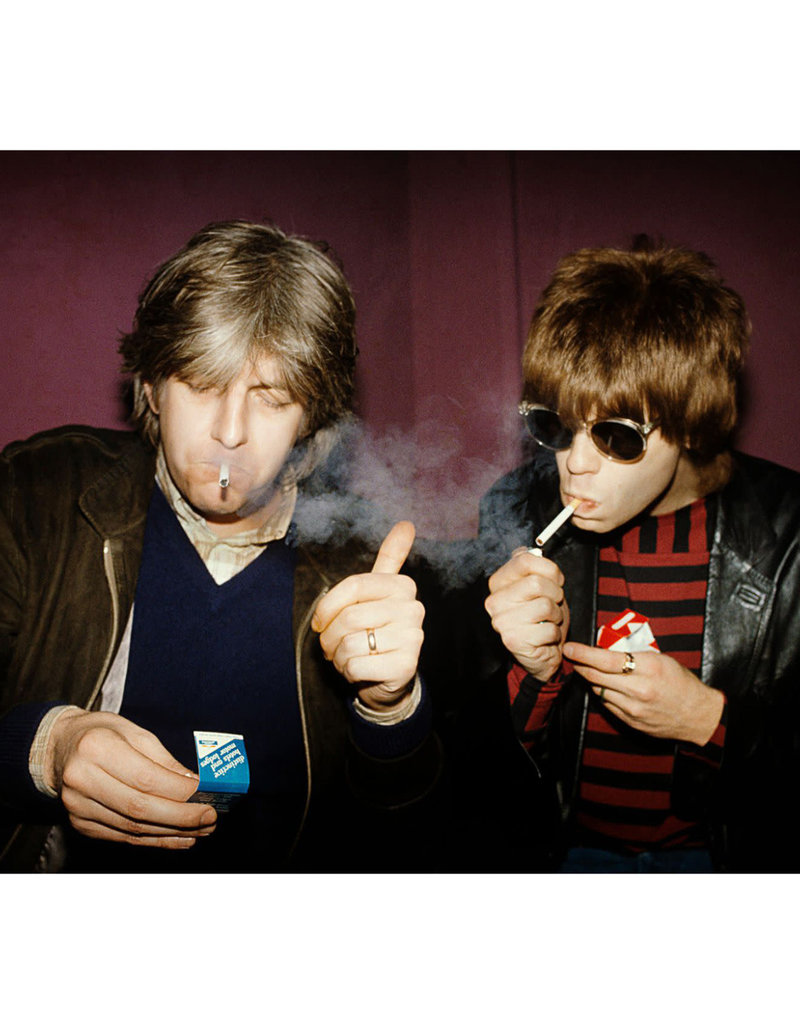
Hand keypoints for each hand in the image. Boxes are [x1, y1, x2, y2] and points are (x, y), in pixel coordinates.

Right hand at [46, 709, 216, 847]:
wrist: (61, 746)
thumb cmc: (103, 734)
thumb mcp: (136, 733)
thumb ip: (165, 761)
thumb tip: (196, 786)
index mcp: (95, 748)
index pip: (145, 778)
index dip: (179, 792)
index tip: (208, 796)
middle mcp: (81, 779)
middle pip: (139, 807)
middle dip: (181, 816)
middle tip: (210, 818)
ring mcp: (78, 806)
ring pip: (133, 827)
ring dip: (172, 832)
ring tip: (201, 830)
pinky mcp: (81, 824)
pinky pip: (124, 837)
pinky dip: (155, 840)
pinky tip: (180, 838)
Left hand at [311, 521, 423, 711]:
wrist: (389, 677)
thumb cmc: (376, 629)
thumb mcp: (378, 592)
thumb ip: (390, 558)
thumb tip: (406, 524)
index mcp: (403, 586)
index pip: (353, 586)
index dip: (327, 606)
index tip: (320, 621)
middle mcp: (413, 609)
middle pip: (349, 617)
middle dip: (329, 637)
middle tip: (332, 645)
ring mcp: (413, 638)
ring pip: (350, 643)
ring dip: (338, 656)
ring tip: (347, 657)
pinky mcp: (406, 665)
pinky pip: (356, 665)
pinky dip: (348, 671)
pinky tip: (359, 670)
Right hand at [484, 548, 568, 681]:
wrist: (542, 650)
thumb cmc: (542, 616)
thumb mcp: (539, 585)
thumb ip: (533, 566)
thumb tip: (532, 551)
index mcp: (498, 582)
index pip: (525, 560)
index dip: (549, 569)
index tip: (555, 579)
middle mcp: (494, 601)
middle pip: (537, 583)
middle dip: (556, 594)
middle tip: (554, 604)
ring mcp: (501, 622)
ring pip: (545, 606)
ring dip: (556, 615)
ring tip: (549, 620)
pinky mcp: (513, 641)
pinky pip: (549, 629)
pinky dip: (555, 633)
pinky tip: (546, 636)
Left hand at [563, 642, 724, 744]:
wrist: (698, 716)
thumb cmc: (681, 682)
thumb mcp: (661, 659)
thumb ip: (633, 655)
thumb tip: (605, 650)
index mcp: (648, 668)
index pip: (606, 659)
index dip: (583, 653)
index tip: (570, 648)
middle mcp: (638, 689)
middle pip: (596, 676)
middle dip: (580, 665)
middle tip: (572, 657)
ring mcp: (633, 708)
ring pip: (599, 690)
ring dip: (592, 678)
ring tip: (592, 670)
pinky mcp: (631, 721)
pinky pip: (607, 704)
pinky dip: (604, 693)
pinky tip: (608, 687)